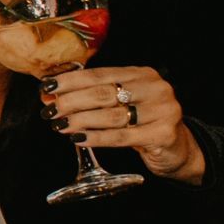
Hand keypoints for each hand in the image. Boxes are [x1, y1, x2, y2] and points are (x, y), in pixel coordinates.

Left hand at [42, 65, 204, 184]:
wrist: (177, 148)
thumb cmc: (142, 123)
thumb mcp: (122, 104)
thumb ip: (92, 98)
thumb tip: (51, 97)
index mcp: (142, 74)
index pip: (99, 74)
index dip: (70, 80)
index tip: (46, 87)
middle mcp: (155, 88)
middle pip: (103, 93)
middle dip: (71, 102)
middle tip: (50, 111)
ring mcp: (163, 110)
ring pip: (110, 115)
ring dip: (80, 121)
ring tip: (59, 125)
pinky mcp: (163, 134)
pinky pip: (121, 136)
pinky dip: (96, 138)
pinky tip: (78, 139)